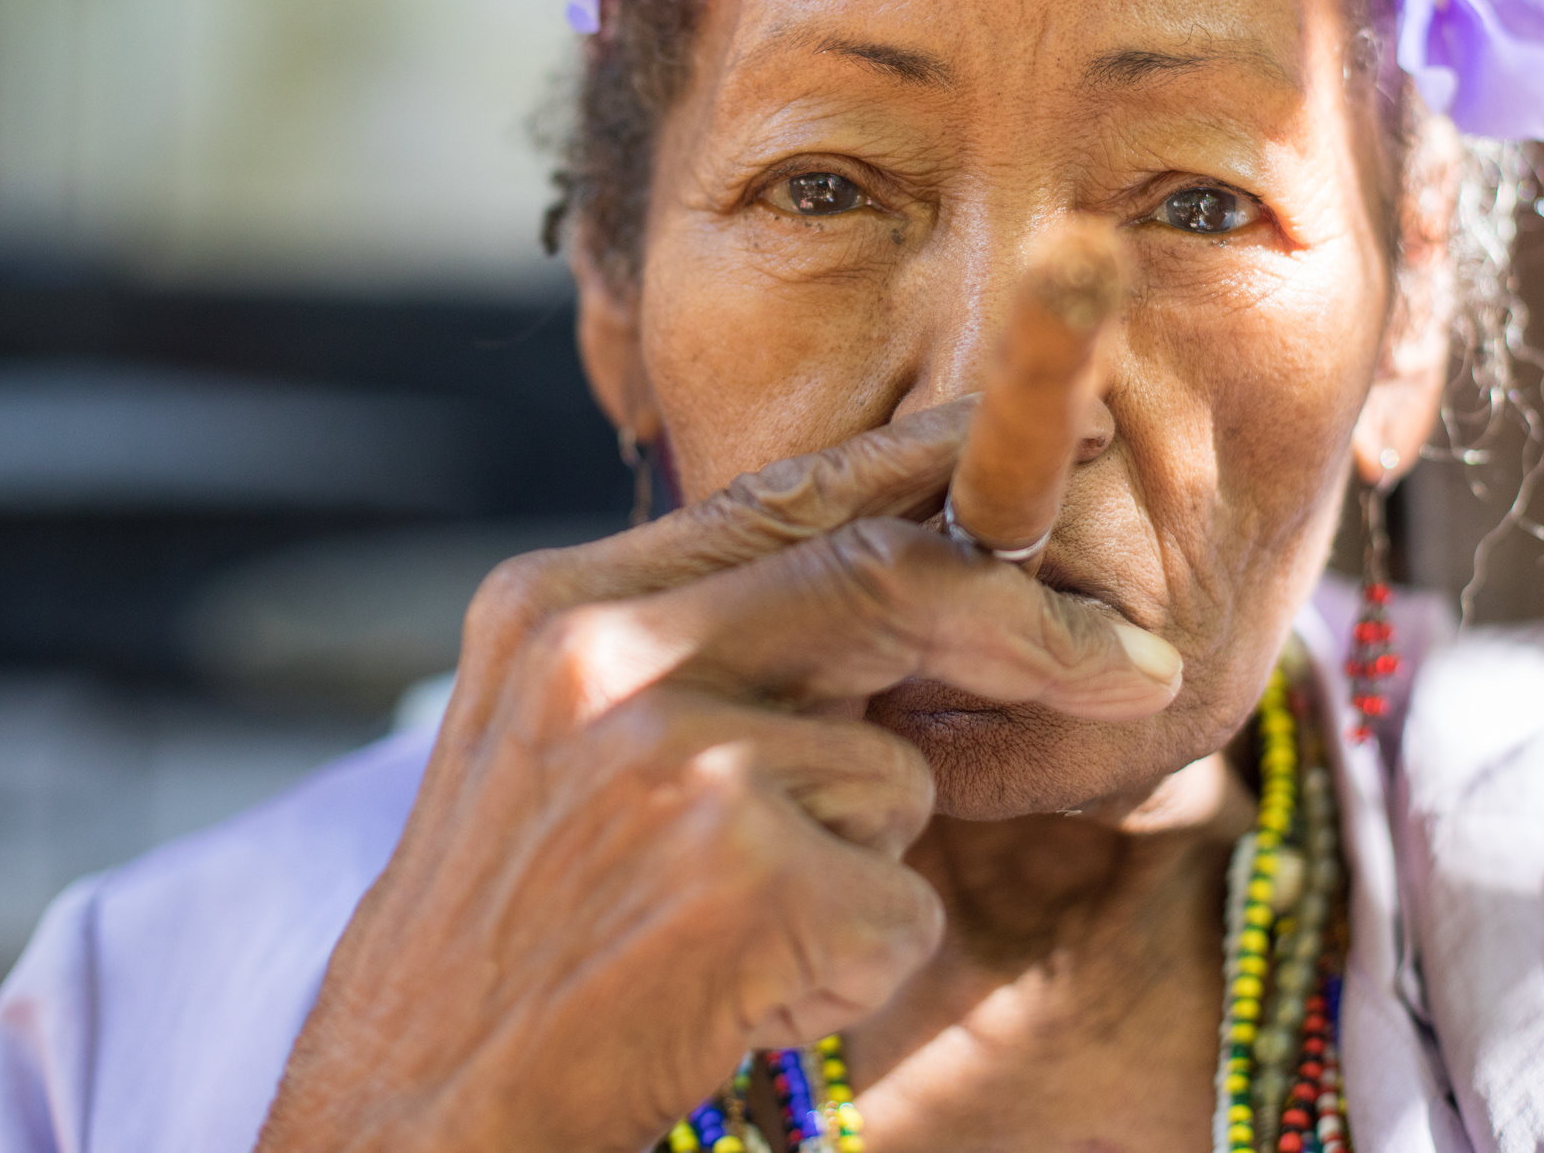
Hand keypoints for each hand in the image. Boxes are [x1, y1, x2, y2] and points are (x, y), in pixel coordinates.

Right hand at [255, 401, 1184, 1152]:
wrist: (408, 1120)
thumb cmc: (508, 945)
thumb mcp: (557, 744)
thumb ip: (699, 650)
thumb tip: (895, 587)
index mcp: (561, 606)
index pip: (783, 498)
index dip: (929, 470)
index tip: (1037, 457)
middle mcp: (610, 658)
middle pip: (886, 583)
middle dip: (1036, 629)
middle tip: (1134, 665)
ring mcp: (675, 761)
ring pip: (897, 775)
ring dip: (859, 865)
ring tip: (725, 933)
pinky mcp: (742, 877)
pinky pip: (899, 904)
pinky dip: (851, 964)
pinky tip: (739, 997)